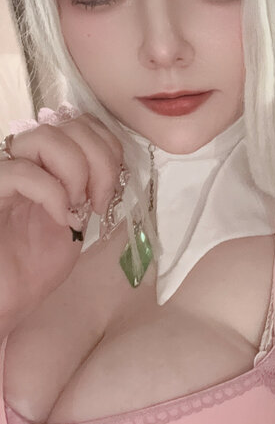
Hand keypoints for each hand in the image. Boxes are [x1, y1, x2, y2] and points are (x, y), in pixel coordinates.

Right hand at [0, 114, 123, 334]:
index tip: (110, 190)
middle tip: (98, 201)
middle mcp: (21, 158)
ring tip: (76, 207)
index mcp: (44, 161)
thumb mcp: (75, 220)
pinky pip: (22, 172)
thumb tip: (115, 168)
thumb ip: (89, 189)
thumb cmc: (32, 266)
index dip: (107, 147)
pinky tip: (61, 218)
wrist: (4, 300)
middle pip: (70, 125)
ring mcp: (2, 172)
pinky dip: (52, 193)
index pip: (81, 123)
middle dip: (100, 160)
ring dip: (76, 172)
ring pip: (45, 136)